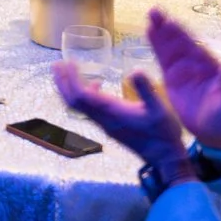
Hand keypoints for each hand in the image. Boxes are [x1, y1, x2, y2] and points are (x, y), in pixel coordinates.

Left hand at [52, 67, 184, 165]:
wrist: (164, 158)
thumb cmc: (163, 133)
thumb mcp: (159, 108)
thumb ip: (146, 89)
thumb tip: (135, 70)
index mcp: (111, 112)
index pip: (81, 96)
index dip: (72, 79)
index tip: (69, 62)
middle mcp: (103, 119)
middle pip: (72, 102)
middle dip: (62, 83)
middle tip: (56, 64)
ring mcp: (104, 124)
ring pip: (78, 107)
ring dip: (69, 89)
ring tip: (67, 71)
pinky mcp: (109, 126)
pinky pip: (88, 110)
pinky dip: (84, 95)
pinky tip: (96, 85)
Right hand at [145, 9, 220, 147]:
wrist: (214, 131)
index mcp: (210, 64)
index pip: (195, 45)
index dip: (183, 33)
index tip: (171, 22)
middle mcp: (195, 62)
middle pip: (179, 40)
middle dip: (167, 26)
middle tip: (154, 11)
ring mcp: (182, 68)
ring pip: (169, 46)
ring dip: (159, 32)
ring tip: (149, 17)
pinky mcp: (171, 77)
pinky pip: (162, 58)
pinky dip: (156, 46)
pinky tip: (148, 34)